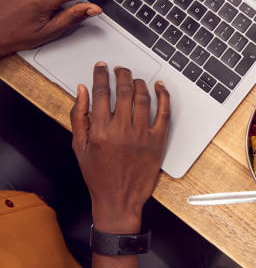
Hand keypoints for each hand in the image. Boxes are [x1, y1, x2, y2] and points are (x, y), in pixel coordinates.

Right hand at [71, 63, 170, 232]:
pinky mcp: (157, 141)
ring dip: (139, 83)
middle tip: (120, 69)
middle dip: (122, 75)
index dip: (101, 75)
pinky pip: (164, 113)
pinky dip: (163, 97)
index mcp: (101, 130)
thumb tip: (81, 91)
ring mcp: (142, 135)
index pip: (102, 92)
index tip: (101, 67)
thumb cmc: (98, 176)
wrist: (119, 199)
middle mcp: (122, 130)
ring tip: (135, 79)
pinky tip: (160, 87)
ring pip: (144, 98)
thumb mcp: (80, 147)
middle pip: (124, 91)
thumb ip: (78, 116)